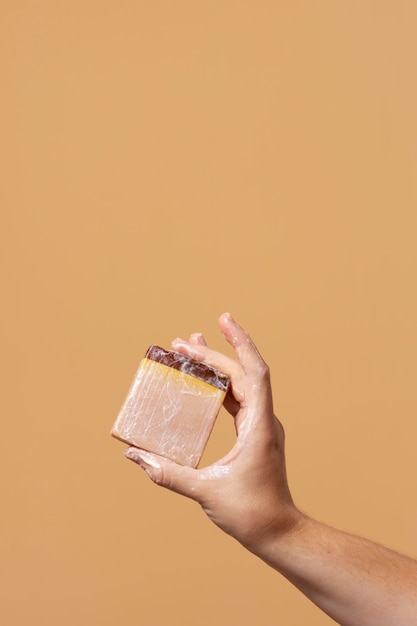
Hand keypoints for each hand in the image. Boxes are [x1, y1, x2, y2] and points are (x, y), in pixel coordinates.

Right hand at [125, 313, 300, 550]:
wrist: (278, 532)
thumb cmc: (250, 513)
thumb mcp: (206, 492)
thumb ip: (168, 473)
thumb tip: (135, 456)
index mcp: (258, 426)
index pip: (253, 372)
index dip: (240, 343)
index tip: (223, 321)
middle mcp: (264, 420)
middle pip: (241, 374)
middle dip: (213, 354)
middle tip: (182, 341)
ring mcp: (261, 426)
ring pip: (241, 384)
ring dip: (217, 365)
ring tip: (189, 348)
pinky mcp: (255, 434)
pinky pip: (238, 399)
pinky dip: (220, 385)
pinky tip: (203, 381)